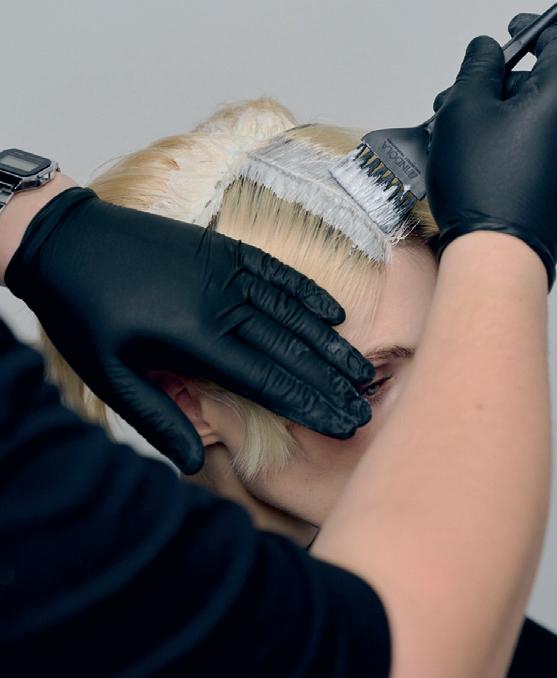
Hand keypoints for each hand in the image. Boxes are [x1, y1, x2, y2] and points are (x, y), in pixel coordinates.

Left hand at [4, 189, 373, 472]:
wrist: (65, 241)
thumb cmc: (82, 312)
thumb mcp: (108, 375)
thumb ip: (156, 418)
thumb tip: (192, 464)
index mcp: (195, 340)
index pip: (267, 380)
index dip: (309, 404)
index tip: (342, 423)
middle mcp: (222, 303)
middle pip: (290, 349)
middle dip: (330, 382)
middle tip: (364, 406)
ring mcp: (227, 271)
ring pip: (292, 312)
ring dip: (329, 343)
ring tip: (359, 370)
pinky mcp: (224, 249)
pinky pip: (277, 273)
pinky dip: (307, 293)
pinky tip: (333, 312)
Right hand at [426, 26, 556, 291]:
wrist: (495, 252)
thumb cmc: (485, 189)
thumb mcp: (464, 111)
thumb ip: (476, 69)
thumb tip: (483, 52)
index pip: (556, 41)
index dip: (532, 31)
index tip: (513, 32)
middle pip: (539, 83)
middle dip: (499, 82)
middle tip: (466, 93)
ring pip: (528, 117)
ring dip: (495, 113)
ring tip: (456, 131)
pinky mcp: (549, 181)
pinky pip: (527, 145)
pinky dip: (502, 140)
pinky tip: (472, 153)